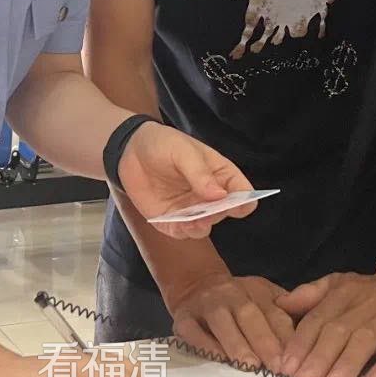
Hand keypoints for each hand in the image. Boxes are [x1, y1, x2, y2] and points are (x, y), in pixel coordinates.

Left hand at [119, 122, 255, 238]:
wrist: (131, 151)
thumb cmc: (163, 144)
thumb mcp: (182, 150)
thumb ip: (199, 172)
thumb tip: (220, 195)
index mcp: (221, 175)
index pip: (243, 192)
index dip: (244, 200)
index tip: (237, 203)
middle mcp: (210, 196)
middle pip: (225, 212)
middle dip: (219, 213)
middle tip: (210, 208)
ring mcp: (192, 210)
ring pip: (205, 226)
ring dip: (202, 226)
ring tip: (195, 221)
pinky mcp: (172, 220)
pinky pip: (183, 232)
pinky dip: (183, 231)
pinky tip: (180, 224)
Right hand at [170, 274, 293, 373]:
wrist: (195, 284)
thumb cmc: (239, 302)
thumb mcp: (265, 300)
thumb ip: (286, 317)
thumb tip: (312, 345)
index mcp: (257, 291)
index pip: (275, 313)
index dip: (287, 336)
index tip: (299, 361)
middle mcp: (232, 294)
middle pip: (249, 314)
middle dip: (264, 341)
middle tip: (278, 368)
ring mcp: (206, 305)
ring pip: (221, 320)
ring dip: (236, 342)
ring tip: (250, 365)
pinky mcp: (183, 318)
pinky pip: (193, 331)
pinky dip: (205, 344)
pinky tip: (218, 360)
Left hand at [276, 268, 375, 376]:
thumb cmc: (372, 292)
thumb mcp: (340, 285)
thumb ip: (310, 295)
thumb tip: (278, 304)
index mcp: (342, 293)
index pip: (317, 319)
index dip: (301, 343)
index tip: (286, 367)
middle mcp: (365, 302)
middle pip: (337, 331)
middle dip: (318, 358)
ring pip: (365, 340)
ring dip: (346, 365)